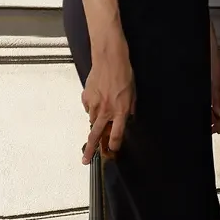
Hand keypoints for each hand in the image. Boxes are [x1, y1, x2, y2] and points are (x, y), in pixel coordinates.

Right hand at [81, 43, 135, 162]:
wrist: (110, 59)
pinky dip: (92, 106)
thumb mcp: (133, 93)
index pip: (116, 135)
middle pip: (95, 135)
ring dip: (96, 121)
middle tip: (85, 160)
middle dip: (90, 150)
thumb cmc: (124, 74)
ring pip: (92, 120)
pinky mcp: (86, 96)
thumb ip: (129, 108)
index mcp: (120, 111)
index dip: (113, 145)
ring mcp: (94, 104)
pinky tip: (98, 97)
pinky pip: (88, 107)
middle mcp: (106, 110)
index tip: (111, 150)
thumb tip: (127, 117)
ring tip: (102, 110)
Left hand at [211, 59, 219, 133]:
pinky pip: (211, 107)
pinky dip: (208, 112)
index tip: (217, 130)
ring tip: (207, 123)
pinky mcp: (210, 94)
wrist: (206, 58)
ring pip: (217, 113)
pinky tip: (204, 115)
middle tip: (210, 129)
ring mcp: (218, 95)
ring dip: (212, 118)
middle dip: (217, 123)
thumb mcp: (214, 86)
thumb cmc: (213, 66)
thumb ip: (217, 101)